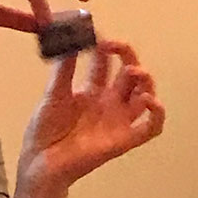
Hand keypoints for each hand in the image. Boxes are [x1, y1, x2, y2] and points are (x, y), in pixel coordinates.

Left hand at [16, 40, 165, 193]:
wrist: (40, 162)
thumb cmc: (44, 131)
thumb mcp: (52, 96)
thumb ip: (62, 71)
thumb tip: (68, 43)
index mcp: (90, 91)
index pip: (105, 63)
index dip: (105, 48)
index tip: (99, 36)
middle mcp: (107, 103)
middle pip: (128, 75)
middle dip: (127, 57)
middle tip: (117, 46)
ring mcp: (117, 120)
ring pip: (144, 96)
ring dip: (146, 82)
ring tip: (134, 71)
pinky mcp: (123, 140)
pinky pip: (150, 128)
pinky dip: (157, 114)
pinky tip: (148, 101)